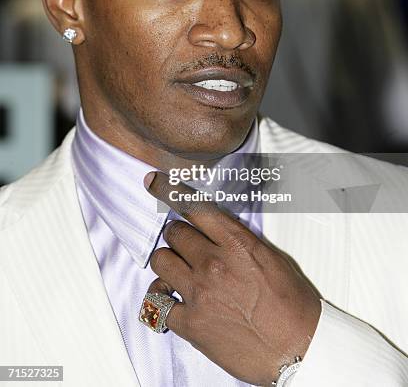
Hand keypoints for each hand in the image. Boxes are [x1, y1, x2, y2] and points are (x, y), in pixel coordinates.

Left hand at [143, 171, 320, 385]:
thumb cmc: (294, 306)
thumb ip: (240, 241)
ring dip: (168, 262)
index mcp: (237, 243)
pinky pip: (157, 303)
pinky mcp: (191, 324)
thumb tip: (219, 232)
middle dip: (177, 235)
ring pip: (160, 260)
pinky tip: (170, 299)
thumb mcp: (272, 259)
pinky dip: (161, 299)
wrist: (300, 351)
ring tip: (178, 271)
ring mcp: (199, 293)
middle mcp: (214, 263)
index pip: (194, 206)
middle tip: (185, 245)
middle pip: (174, 232)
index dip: (168, 190)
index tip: (153, 181)